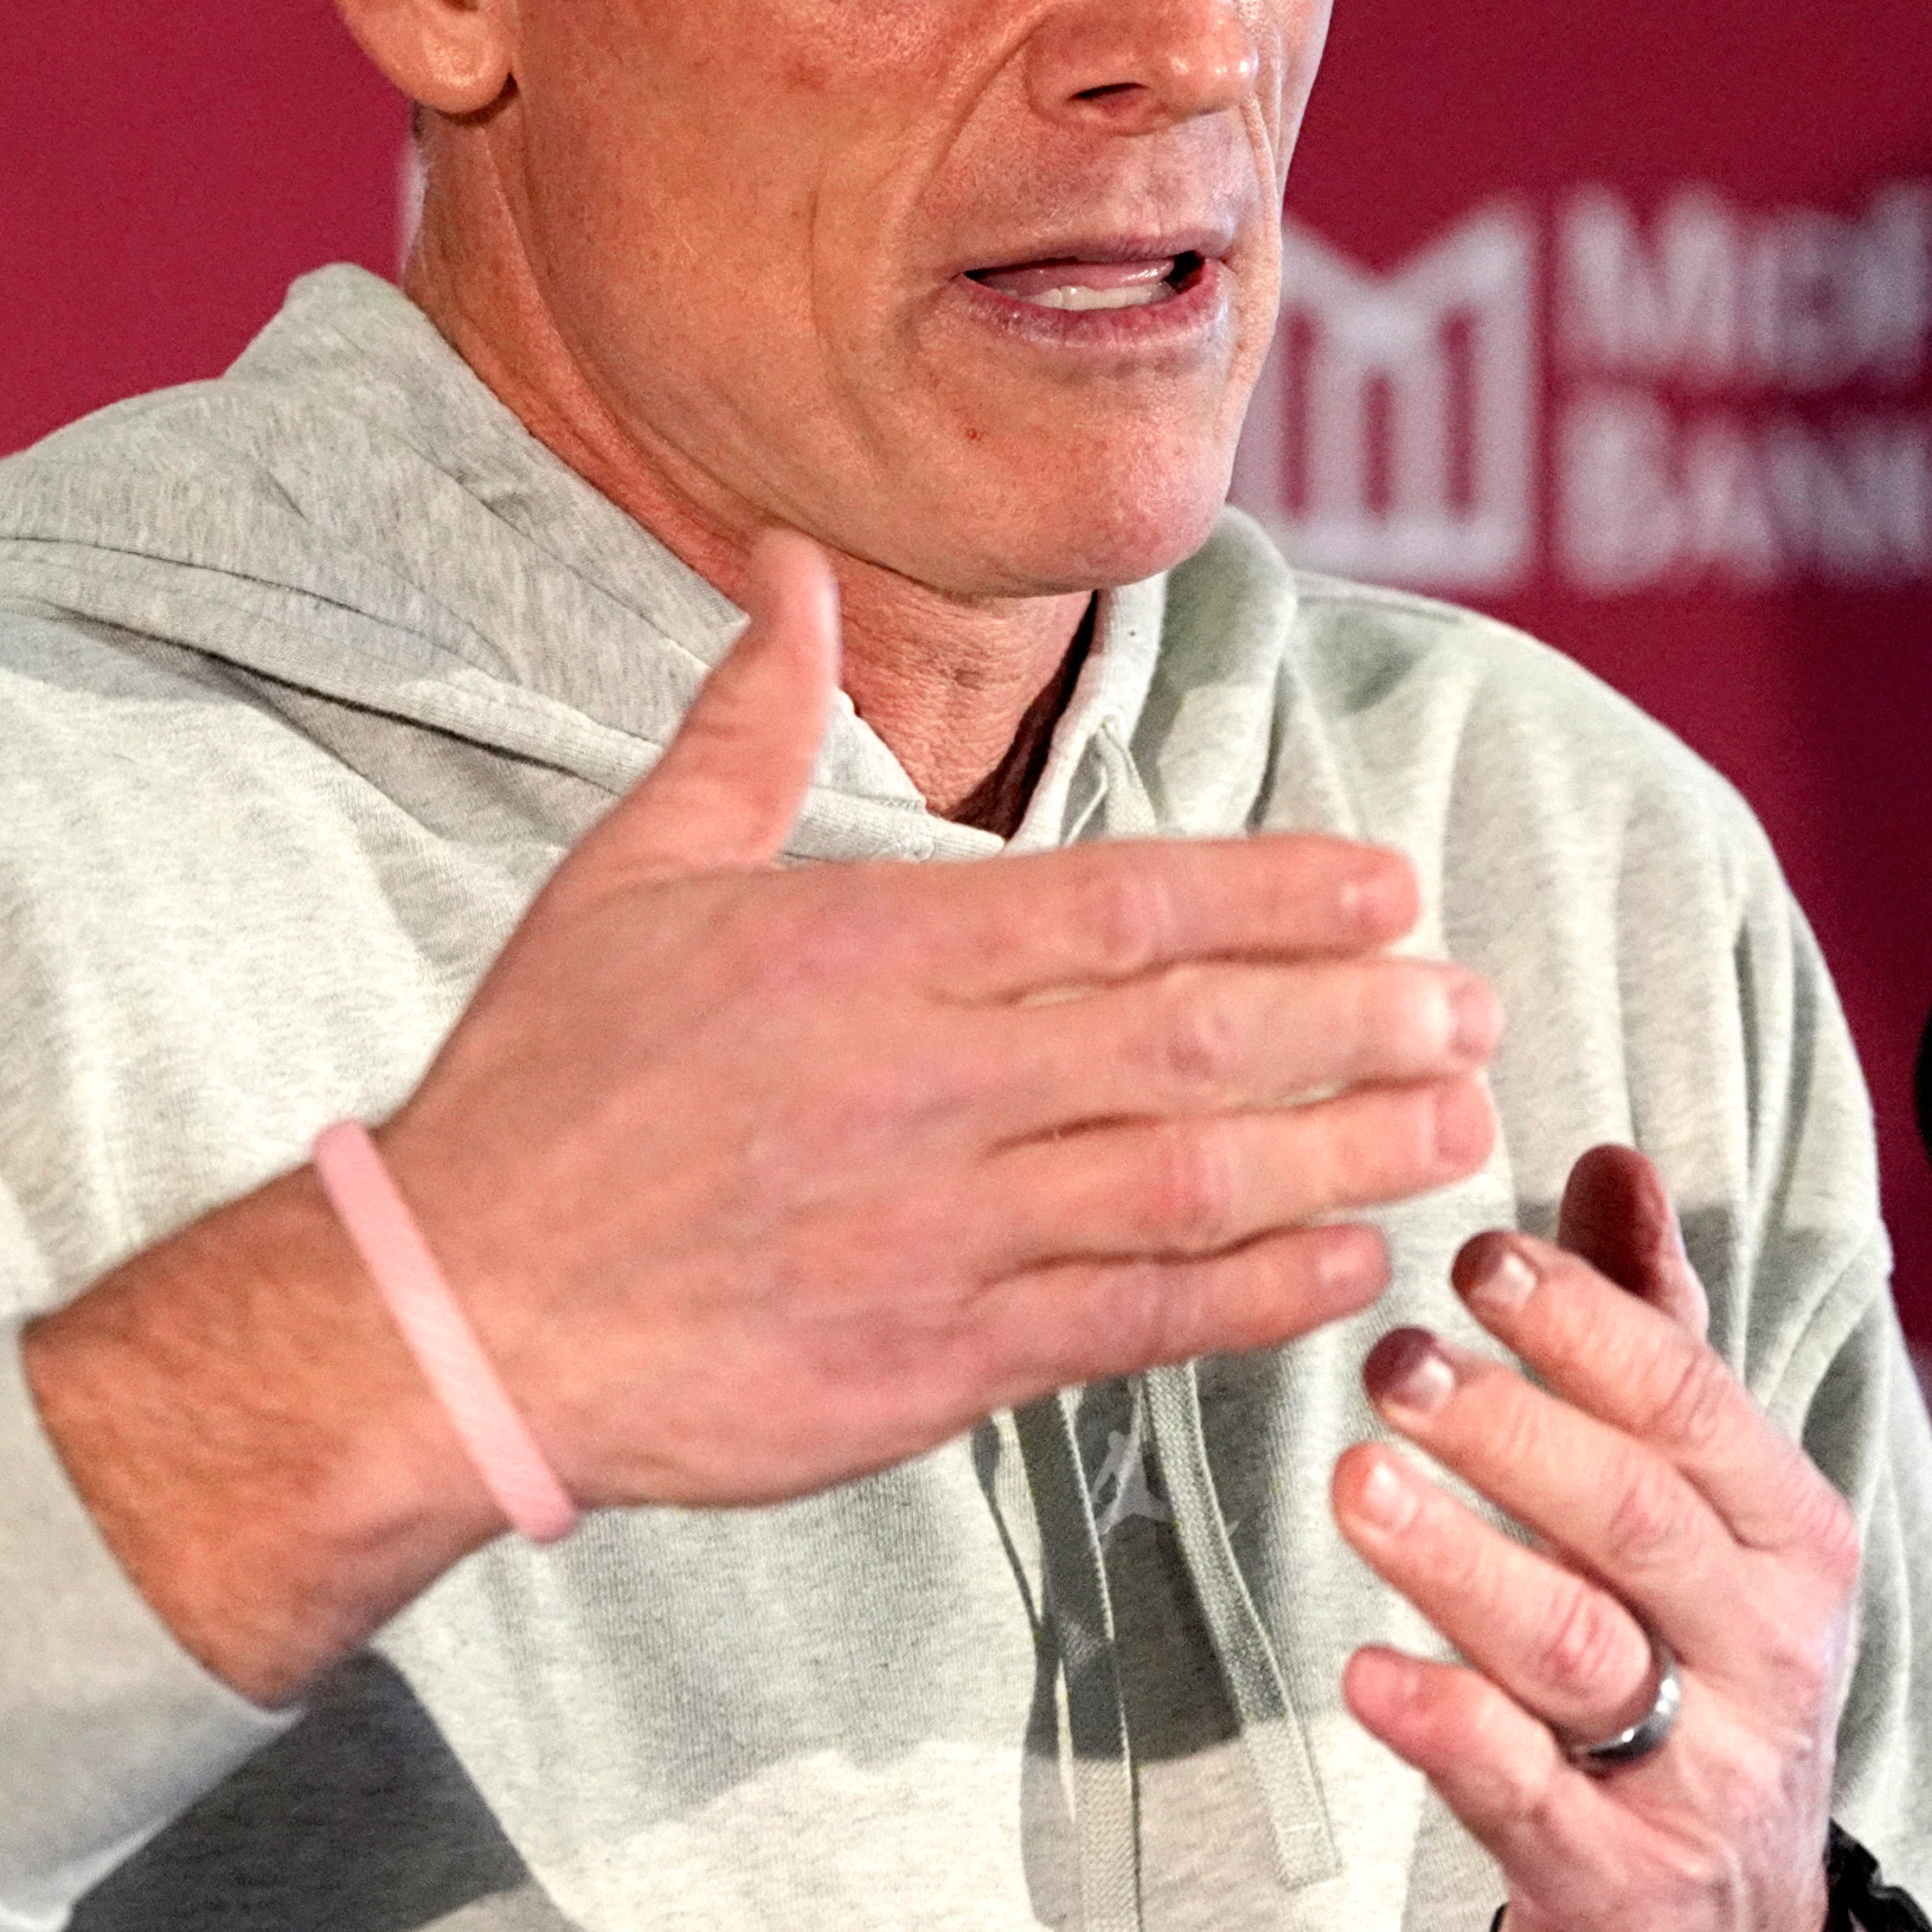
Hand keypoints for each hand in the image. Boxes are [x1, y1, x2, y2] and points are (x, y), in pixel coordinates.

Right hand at [35, 532, 1497, 1699]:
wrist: (453, 1313)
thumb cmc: (542, 1088)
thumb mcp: (634, 872)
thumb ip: (746, 721)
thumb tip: (792, 569)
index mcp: (877, 947)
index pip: (1126, 901)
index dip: (1278, 892)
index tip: (1391, 887)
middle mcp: (934, 1078)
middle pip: (1196, 1032)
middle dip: (1359, 1017)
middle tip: (1478, 1005)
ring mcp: (946, 1225)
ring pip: (1195, 1174)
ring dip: (1349, 1147)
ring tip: (1462, 1124)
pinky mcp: (938, 1362)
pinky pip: (1135, 1321)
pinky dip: (1255, 1295)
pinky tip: (1351, 1267)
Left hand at [1332, 1145, 1862, 1931]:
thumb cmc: (1698, 1666)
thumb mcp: (1702, 1505)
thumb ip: (1652, 1332)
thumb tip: (1611, 1162)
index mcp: (1786, 1531)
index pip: (1689, 1404)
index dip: (1583, 1324)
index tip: (1474, 1260)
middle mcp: (1763, 1647)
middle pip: (1633, 1515)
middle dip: (1512, 1428)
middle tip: (1393, 1361)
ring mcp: (1700, 1771)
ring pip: (1578, 1648)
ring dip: (1460, 1561)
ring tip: (1361, 1483)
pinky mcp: (1621, 1884)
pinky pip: (1530, 1799)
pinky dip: (1449, 1733)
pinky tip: (1369, 1675)